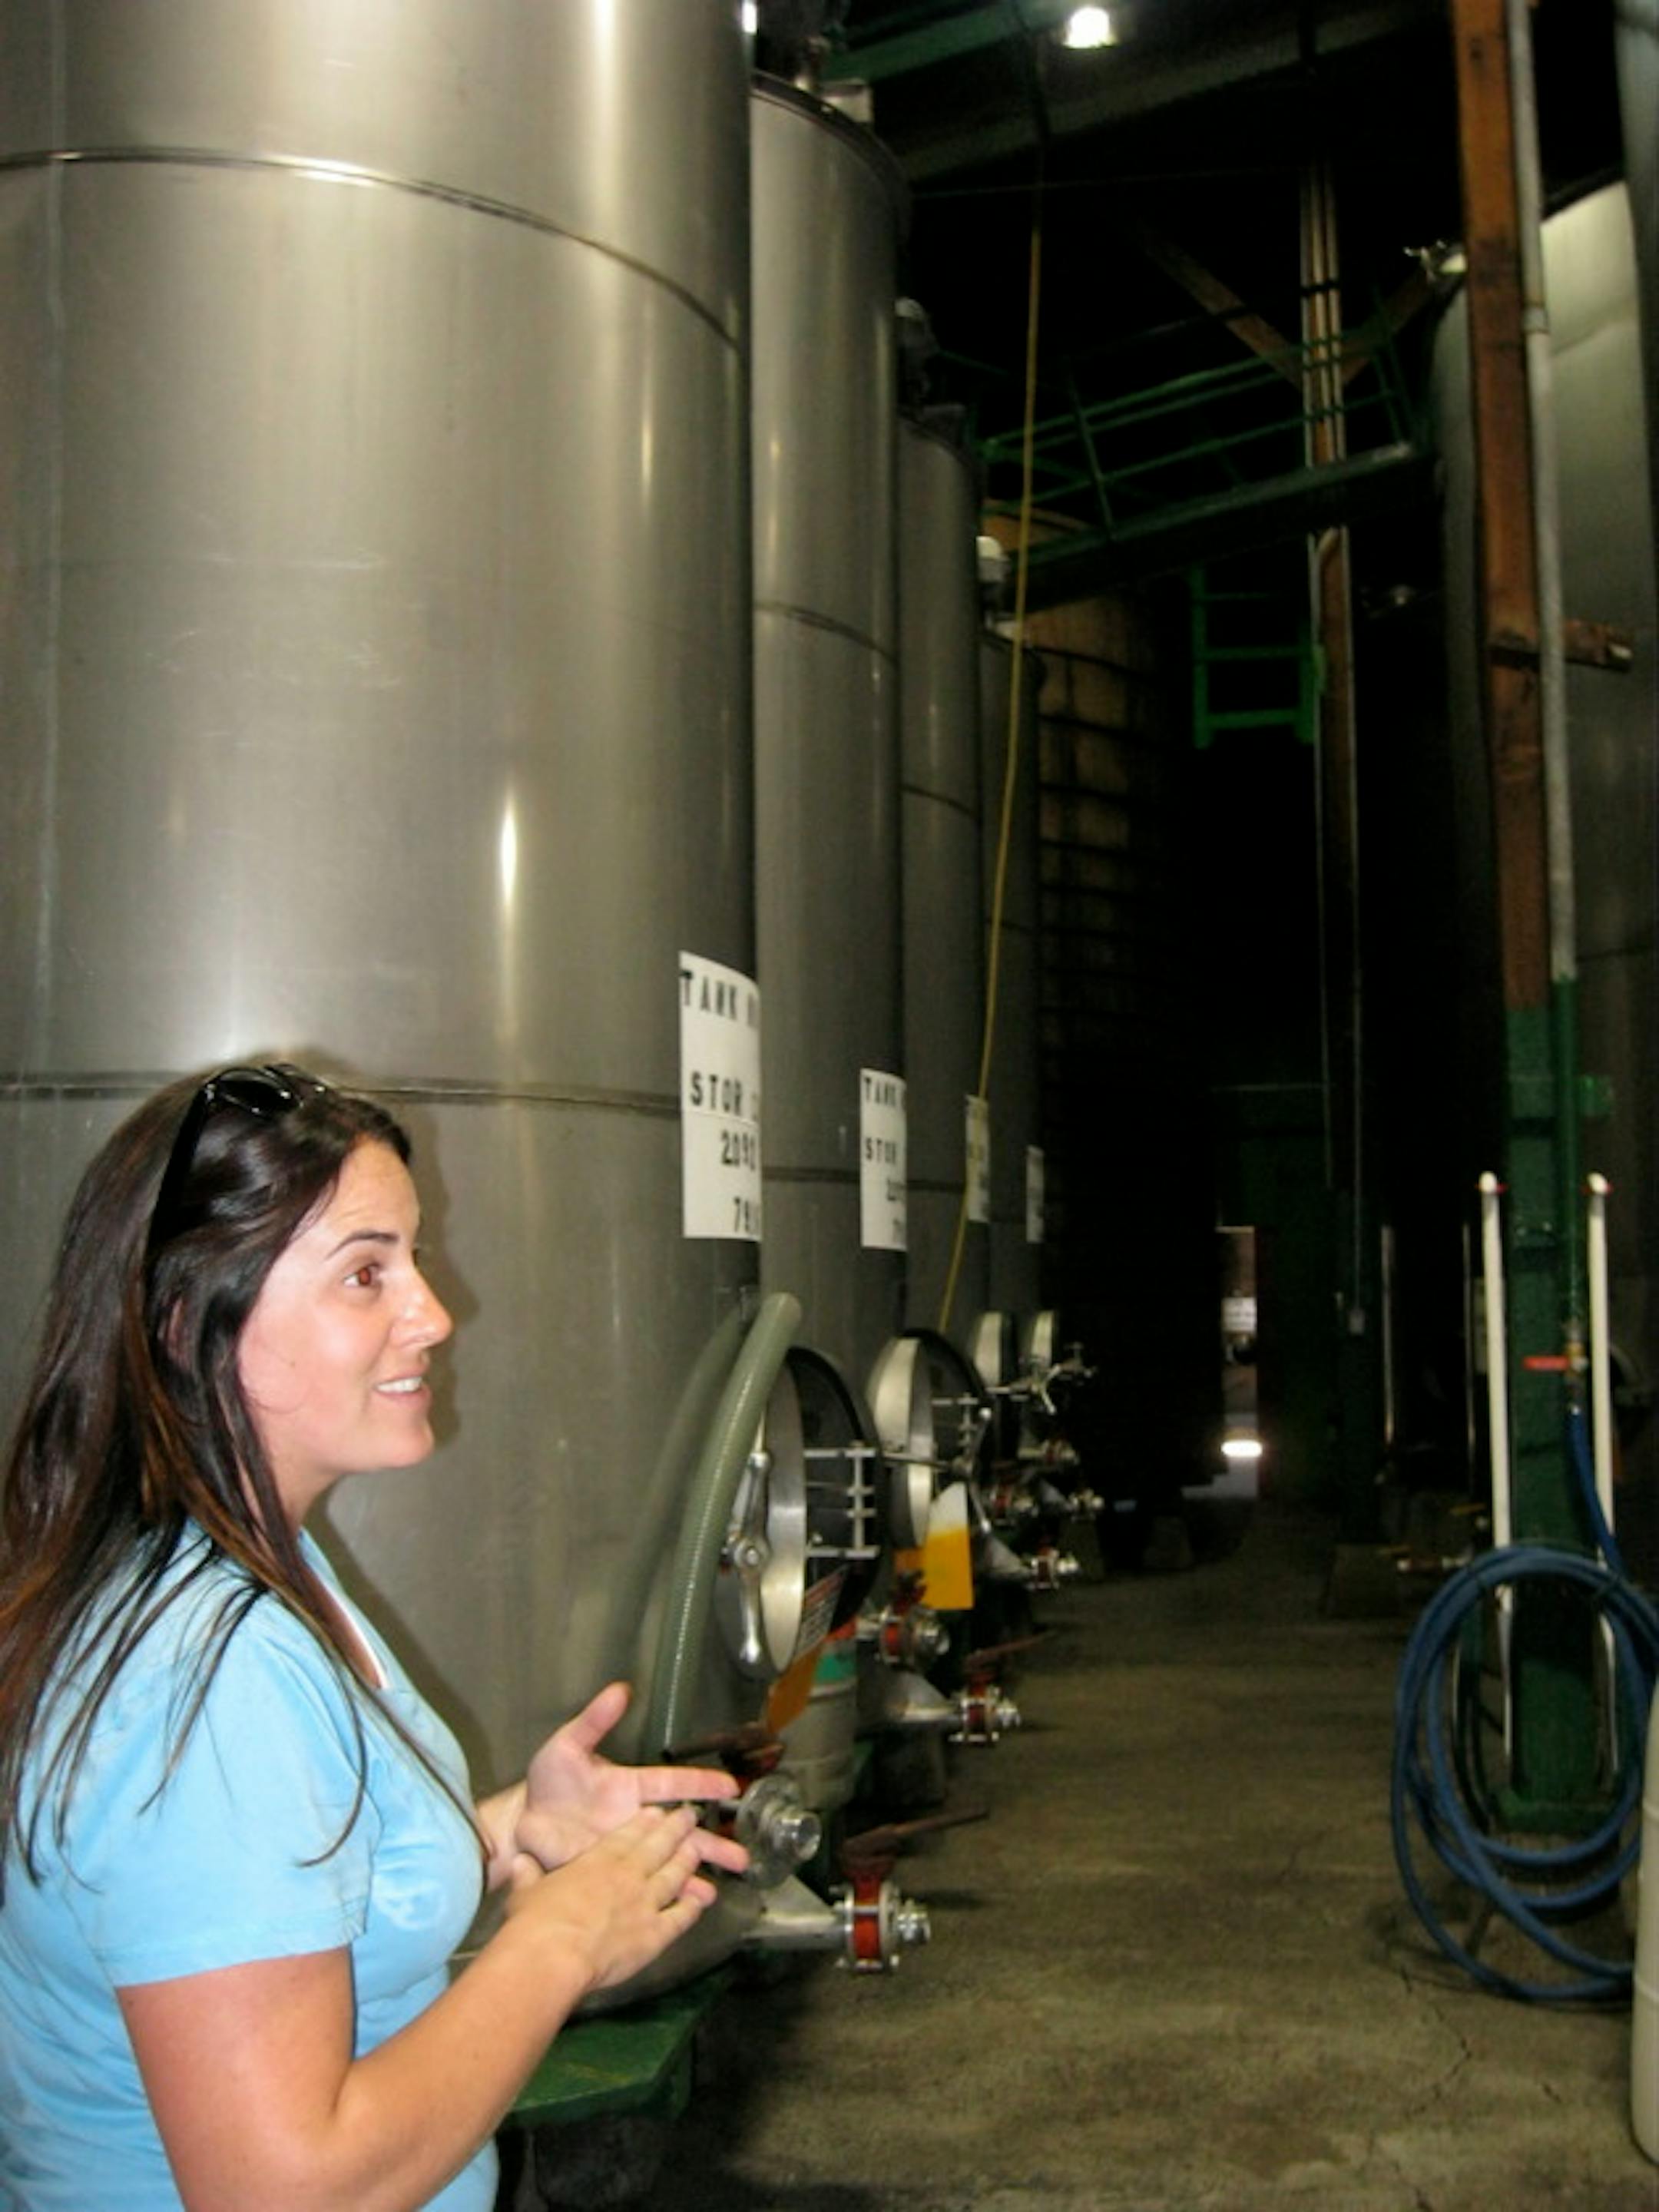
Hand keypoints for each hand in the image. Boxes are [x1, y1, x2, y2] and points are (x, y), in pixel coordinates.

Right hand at [503, 1805, 731, 1993]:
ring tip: (699, 1848)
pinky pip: (681, 1917)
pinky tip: (702, 1899)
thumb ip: (527, 1875)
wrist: (553, 1956)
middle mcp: (628, 1875)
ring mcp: (645, 1903)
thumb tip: (519, 1864)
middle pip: (659, 1845)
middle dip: (676, 1828)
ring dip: (689, 1859)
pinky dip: (693, 1906)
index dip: (645, 1821)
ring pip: (675, 1874)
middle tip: (690, 1815)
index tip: (656, 1811)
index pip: (628, 1834)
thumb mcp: (525, 1892)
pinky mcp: (655, 1935)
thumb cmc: (535, 1923)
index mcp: (598, 1860)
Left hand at [514, 1682, 744, 1874]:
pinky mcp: (614, 1874)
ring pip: (672, 1862)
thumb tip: (619, 1690)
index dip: (701, 1784)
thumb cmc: (548, 1783)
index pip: (673, 1784)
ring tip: (728, 1882)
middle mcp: (637, 1820)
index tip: (731, 1788)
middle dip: (713, 1840)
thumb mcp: (568, 1746)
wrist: (521, 1825)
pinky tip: (693, 1903)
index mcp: (631, 1787)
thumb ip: (594, 1720)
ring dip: (699, 1871)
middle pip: (683, 1831)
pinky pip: (647, 1886)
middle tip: (743, 1852)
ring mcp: (627, 1850)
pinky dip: (671, 1896)